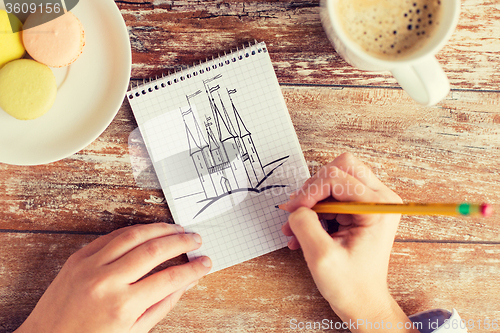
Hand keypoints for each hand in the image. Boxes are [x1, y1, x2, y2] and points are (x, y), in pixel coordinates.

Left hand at [15, 223, 211, 332]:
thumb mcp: (133, 331)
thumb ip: (163, 304)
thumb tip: (187, 282)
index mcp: (123, 306)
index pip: (170, 278)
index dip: (193, 268)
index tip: (205, 262)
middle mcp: (107, 282)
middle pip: (155, 250)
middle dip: (181, 242)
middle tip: (196, 240)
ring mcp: (90, 266)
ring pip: (134, 235)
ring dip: (160, 229)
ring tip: (177, 230)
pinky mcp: (78, 257)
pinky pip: (112, 236)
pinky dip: (134, 231)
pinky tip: (148, 231)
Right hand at [281, 153, 417, 331]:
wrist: (363, 303)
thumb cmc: (351, 286)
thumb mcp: (321, 256)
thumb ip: (304, 224)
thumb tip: (295, 207)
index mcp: (378, 207)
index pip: (336, 177)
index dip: (309, 192)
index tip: (293, 211)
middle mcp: (380, 199)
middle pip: (340, 168)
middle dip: (313, 189)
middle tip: (297, 211)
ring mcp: (372, 203)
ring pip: (333, 180)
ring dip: (310, 202)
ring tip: (296, 228)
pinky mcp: (361, 209)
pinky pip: (332, 196)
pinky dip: (314, 211)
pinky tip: (302, 232)